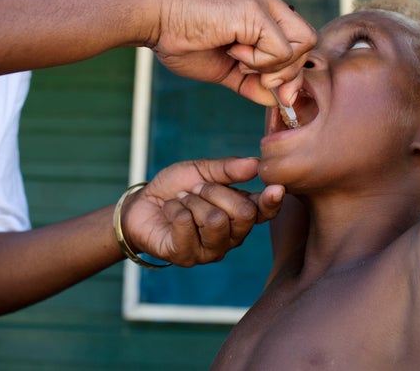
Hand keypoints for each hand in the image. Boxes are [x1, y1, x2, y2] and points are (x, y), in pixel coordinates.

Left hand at [121, 157, 284, 266]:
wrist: (142, 204)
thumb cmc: (176, 187)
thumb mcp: (201, 170)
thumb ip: (228, 169)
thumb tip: (255, 163)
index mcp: (240, 214)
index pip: (264, 213)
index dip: (272, 202)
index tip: (276, 187)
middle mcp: (231, 236)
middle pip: (242, 214)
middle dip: (214, 192)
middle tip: (195, 189)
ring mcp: (211, 250)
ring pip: (215, 221)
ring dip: (192, 202)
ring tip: (181, 200)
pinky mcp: (187, 257)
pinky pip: (187, 226)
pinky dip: (175, 209)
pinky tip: (170, 212)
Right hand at [152, 0, 316, 105]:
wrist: (153, 21)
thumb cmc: (181, 42)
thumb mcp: (227, 69)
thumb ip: (255, 82)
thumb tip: (281, 101)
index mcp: (259, 7)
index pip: (297, 39)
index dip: (289, 68)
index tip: (268, 86)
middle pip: (307, 41)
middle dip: (287, 71)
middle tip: (250, 73)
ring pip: (302, 44)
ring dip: (273, 65)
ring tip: (238, 58)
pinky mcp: (254, 8)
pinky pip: (281, 49)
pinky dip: (261, 62)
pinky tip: (233, 51)